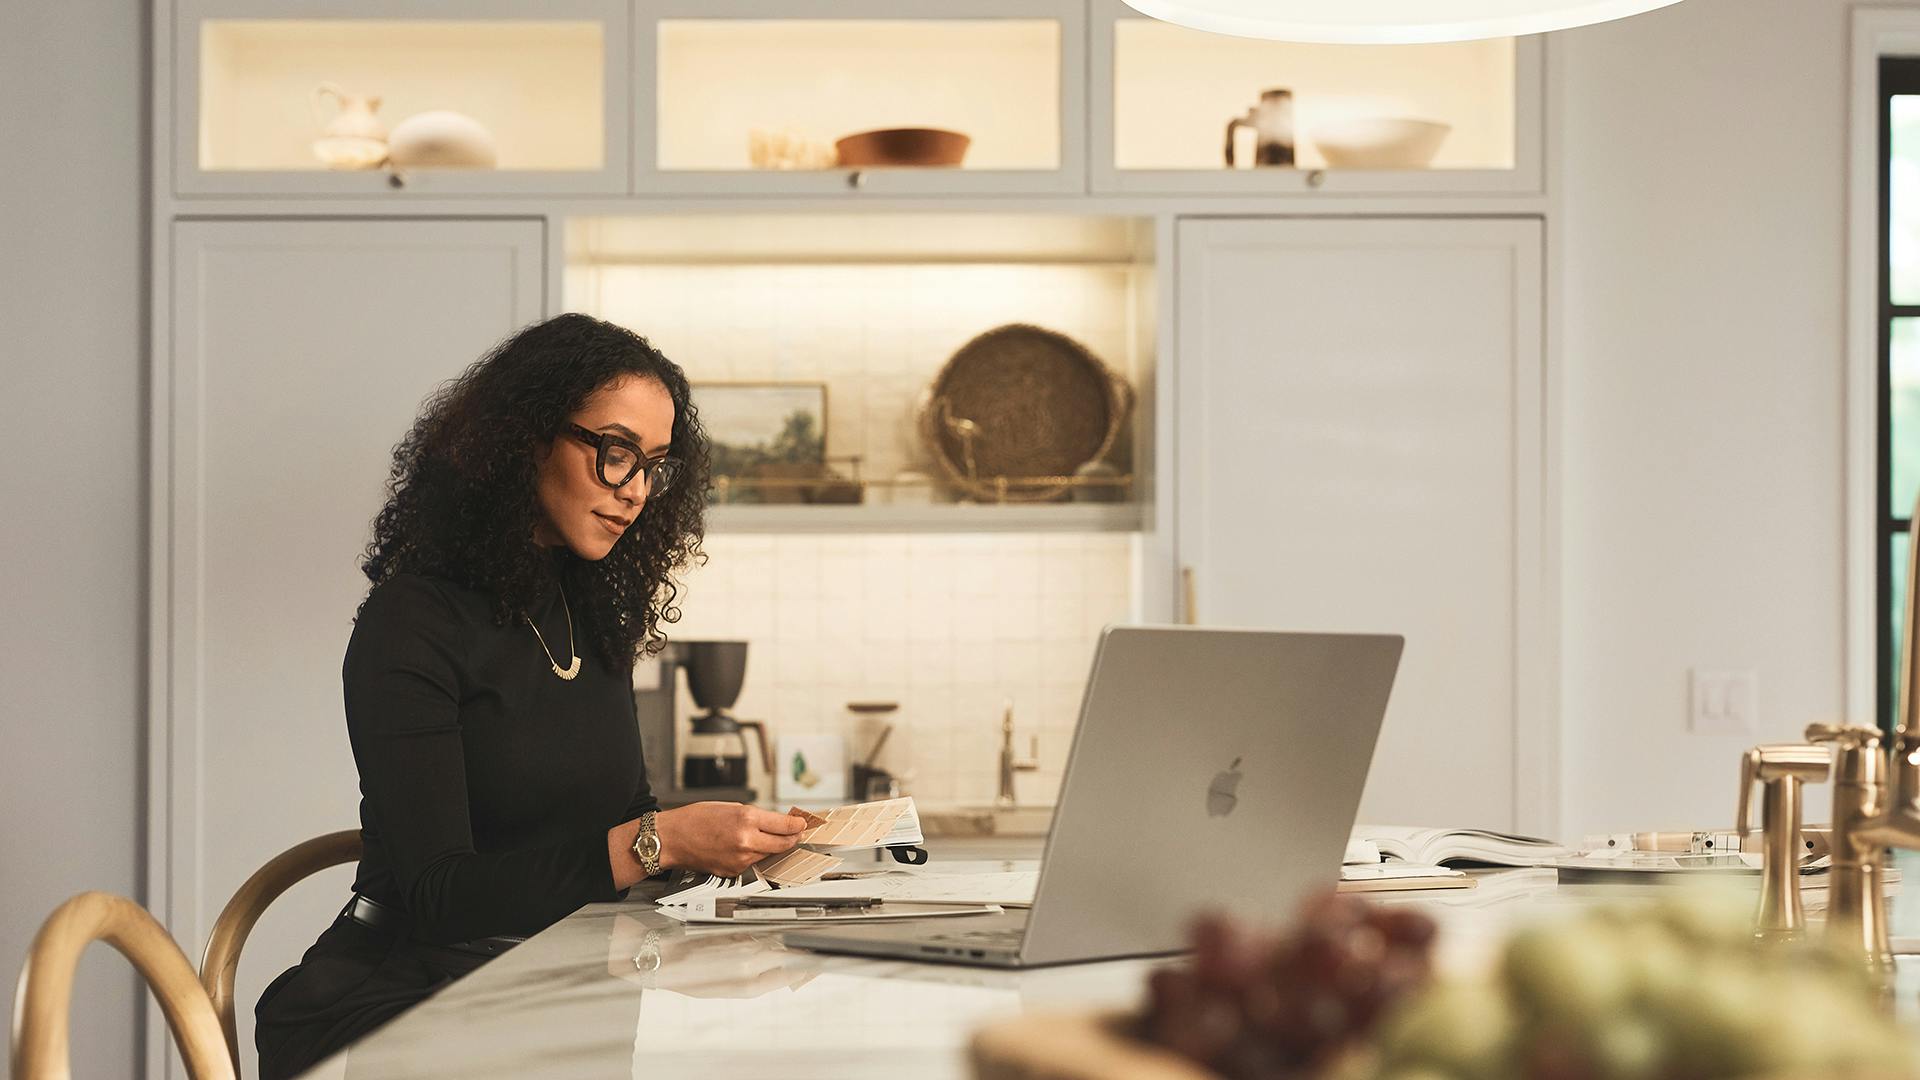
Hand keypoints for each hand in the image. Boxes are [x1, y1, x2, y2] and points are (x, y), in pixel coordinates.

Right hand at [654, 802, 805, 876]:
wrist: (672, 839)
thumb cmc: (695, 819)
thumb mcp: (730, 806)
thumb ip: (755, 815)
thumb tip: (775, 822)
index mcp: (746, 819)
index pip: (784, 825)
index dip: (797, 825)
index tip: (802, 823)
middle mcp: (746, 841)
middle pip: (783, 844)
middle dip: (793, 838)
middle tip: (797, 833)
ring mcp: (740, 859)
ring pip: (768, 854)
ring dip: (772, 846)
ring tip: (768, 837)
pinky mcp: (733, 871)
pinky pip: (753, 863)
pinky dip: (755, 855)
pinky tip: (746, 847)